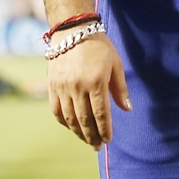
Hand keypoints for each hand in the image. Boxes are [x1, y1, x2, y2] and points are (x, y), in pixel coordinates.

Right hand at [47, 33, 130, 149]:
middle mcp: (77, 87)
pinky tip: (72, 127)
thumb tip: (127, 109)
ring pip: (69, 118)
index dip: (104, 129)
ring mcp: (62, 88)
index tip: (108, 140)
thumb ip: (120, 89)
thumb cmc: (99, 47)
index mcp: (96, 81)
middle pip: (84, 119)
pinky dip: (64, 122)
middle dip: (92, 136)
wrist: (73, 32)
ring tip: (87, 140)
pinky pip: (56, 111)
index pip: (100, 113)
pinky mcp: (52, 86)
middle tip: (98, 146)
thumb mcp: (115, 64)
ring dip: (78, 132)